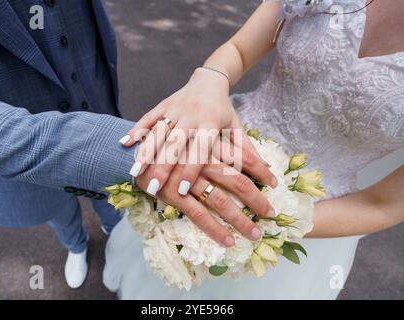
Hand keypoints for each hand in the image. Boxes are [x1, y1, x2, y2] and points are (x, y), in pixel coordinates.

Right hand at [121, 67, 276, 195]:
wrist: (210, 79)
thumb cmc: (224, 110)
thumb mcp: (237, 128)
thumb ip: (247, 151)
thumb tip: (268, 175)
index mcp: (210, 123)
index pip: (200, 150)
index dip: (192, 170)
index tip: (183, 190)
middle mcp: (190, 117)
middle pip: (175, 145)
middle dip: (164, 168)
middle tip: (154, 189)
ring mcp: (173, 110)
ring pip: (158, 133)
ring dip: (146, 154)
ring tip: (134, 174)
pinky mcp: (161, 105)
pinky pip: (147, 118)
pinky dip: (136, 130)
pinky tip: (124, 144)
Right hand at [134, 138, 275, 246]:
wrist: (128, 141)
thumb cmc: (173, 129)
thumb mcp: (203, 126)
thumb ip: (235, 140)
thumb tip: (262, 156)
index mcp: (208, 136)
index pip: (243, 156)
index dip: (261, 170)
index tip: (275, 183)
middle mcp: (199, 155)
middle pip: (235, 180)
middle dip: (255, 199)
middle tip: (271, 214)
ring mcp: (184, 176)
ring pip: (218, 199)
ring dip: (238, 219)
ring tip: (254, 234)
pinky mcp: (170, 192)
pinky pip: (195, 213)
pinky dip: (212, 227)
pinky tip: (226, 240)